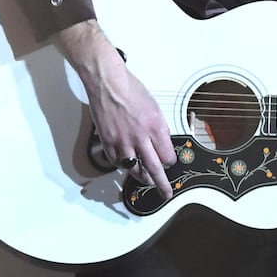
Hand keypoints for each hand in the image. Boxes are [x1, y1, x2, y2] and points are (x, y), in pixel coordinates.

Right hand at [57, 20, 177, 200]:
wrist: (107, 83)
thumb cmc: (131, 90)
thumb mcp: (154, 107)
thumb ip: (160, 127)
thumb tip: (163, 142)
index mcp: (155, 127)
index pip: (167, 156)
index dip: (170, 161)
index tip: (169, 161)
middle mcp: (140, 138)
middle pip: (154, 169)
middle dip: (162, 184)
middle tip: (166, 193)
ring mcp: (123, 142)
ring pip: (134, 169)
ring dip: (142, 177)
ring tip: (146, 180)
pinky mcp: (108, 142)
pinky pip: (117, 162)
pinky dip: (123, 165)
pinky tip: (127, 165)